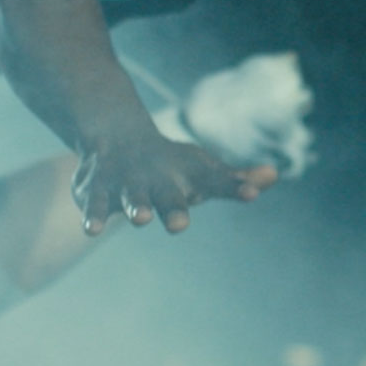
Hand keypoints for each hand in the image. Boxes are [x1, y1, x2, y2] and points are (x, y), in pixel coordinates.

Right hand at [72, 131, 276, 235]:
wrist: (116, 134)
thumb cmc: (170, 164)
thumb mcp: (202, 171)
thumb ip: (234, 180)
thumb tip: (274, 175)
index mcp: (186, 176)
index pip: (215, 180)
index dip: (235, 186)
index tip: (253, 192)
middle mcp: (157, 178)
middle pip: (168, 196)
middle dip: (173, 209)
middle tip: (180, 225)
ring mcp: (126, 183)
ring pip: (130, 197)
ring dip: (135, 206)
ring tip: (140, 218)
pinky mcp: (97, 189)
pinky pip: (94, 203)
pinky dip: (93, 215)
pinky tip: (91, 231)